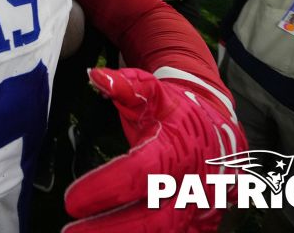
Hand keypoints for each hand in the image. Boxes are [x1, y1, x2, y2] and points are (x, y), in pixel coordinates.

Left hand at [63, 68, 245, 232]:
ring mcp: (201, 209)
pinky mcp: (203, 225)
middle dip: (111, 230)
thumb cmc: (178, 112)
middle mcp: (193, 184)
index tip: (71, 201)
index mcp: (177, 149)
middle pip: (153, 219)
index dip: (106, 188)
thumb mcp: (155, 94)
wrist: (222, 132)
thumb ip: (127, 85)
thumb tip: (96, 76)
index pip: (140, 174)